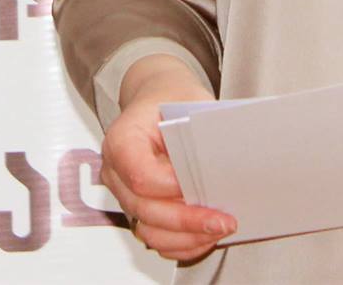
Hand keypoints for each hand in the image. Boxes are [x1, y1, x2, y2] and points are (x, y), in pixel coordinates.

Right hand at [101, 54, 237, 261]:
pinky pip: (156, 238)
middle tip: (225, 220)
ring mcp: (124, 194)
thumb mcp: (190, 103)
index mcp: (122, 138)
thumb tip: (226, 169)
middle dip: (189, 220)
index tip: (204, 186)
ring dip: (187, 237)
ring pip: (149, 231)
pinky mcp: (137, 209)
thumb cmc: (171, 101)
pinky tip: (206, 235)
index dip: (172, 187)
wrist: (157, 99)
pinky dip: (183, 243)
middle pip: (146, 209)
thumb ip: (203, 135)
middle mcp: (116, 171)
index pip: (141, 175)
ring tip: (218, 229)